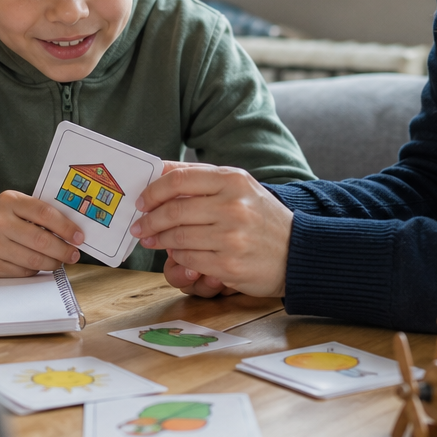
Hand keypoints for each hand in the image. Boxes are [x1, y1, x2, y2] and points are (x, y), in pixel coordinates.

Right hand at [0, 190, 85, 277]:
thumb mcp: (12, 204)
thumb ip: (36, 212)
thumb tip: (69, 230)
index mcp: (9, 202)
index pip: (44, 213)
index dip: (66, 227)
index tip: (79, 236)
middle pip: (41, 240)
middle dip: (63, 250)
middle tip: (73, 254)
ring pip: (33, 260)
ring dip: (52, 263)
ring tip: (59, 261)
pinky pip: (22, 272)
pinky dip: (35, 271)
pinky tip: (39, 265)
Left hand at [131, 162, 293, 297]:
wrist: (297, 252)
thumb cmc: (262, 217)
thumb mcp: (239, 187)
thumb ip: (201, 177)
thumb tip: (157, 171)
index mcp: (233, 180)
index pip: (178, 179)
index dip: (152, 190)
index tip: (141, 201)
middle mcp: (233, 206)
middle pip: (173, 210)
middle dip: (149, 220)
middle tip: (139, 226)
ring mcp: (231, 237)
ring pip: (177, 237)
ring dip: (159, 240)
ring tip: (152, 240)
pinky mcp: (229, 265)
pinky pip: (189, 259)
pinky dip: (177, 257)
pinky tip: (175, 254)